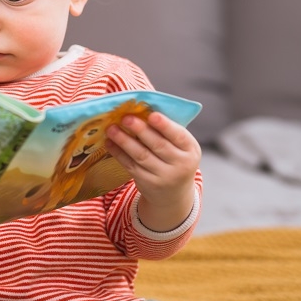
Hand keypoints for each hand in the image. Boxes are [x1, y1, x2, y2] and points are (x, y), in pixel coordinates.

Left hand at [104, 112, 200, 231]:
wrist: (173, 193)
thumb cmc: (174, 159)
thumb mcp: (180, 147)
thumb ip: (166, 130)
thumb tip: (142, 107)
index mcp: (190, 150)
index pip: (179, 136)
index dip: (165, 125)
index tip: (151, 115)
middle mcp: (180, 165)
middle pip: (158, 145)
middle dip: (140, 130)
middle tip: (125, 118)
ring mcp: (163, 176)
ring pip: (141, 156)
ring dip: (124, 141)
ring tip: (112, 129)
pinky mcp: (147, 183)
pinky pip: (130, 165)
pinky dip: (118, 153)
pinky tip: (109, 143)